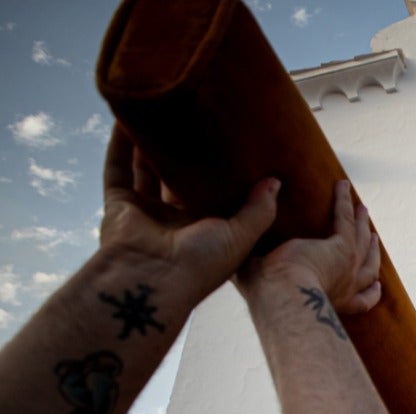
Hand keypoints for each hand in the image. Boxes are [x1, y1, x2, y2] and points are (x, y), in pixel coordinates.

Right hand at [101, 124, 278, 297]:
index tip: (235, 148)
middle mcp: (175, 222)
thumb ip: (260, 209)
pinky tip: (128, 117)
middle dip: (188, 155)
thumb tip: (276, 182)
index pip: (217, 198)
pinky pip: (118, 168)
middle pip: (180, 181)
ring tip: (163, 111)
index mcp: (207, 231)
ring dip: (152, 142)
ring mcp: (145, 212)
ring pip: (147, 170)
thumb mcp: (242, 236)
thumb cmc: (201, 265)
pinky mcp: (119, 204)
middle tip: (198, 122)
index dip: (224, 176)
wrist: (153, 280)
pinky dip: (120, 144)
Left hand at [237, 179, 380, 313]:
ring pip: (362, 241)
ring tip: (362, 209)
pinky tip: (341, 185)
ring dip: (362, 223)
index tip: (376, 285)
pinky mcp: (341, 248)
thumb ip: (257, 266)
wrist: (280, 295)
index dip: (369, 292)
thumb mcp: (265, 282)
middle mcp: (346, 290)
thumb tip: (237, 251)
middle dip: (373, 256)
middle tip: (374, 241)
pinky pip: (345, 218)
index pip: (359, 302)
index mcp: (332, 304)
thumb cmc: (269, 298)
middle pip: (369, 272)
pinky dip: (344, 201)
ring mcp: (347, 267)